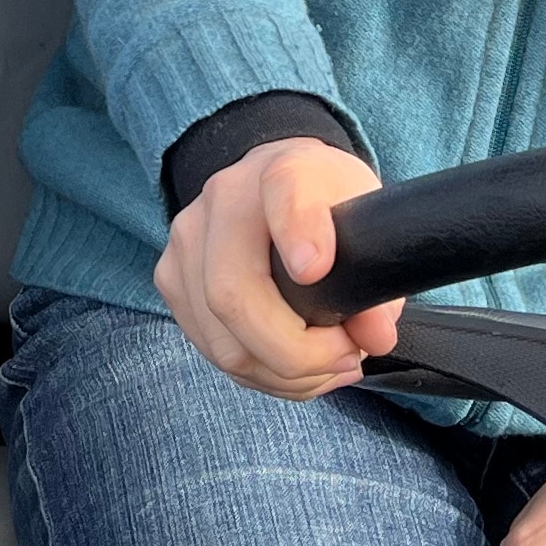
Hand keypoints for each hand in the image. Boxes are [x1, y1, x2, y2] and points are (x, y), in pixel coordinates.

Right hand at [154, 137, 404, 400]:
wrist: (268, 187)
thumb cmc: (323, 206)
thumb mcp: (365, 224)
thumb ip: (376, 278)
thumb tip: (375, 336)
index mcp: (284, 171)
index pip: (286, 193)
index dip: (298, 232)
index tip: (314, 270)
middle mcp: (222, 198)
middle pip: (234, 295)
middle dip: (296, 352)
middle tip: (346, 358)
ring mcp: (186, 240)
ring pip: (223, 340)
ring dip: (283, 373)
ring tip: (327, 368)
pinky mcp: (170, 278)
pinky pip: (213, 350)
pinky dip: (261, 374)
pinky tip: (294, 368)